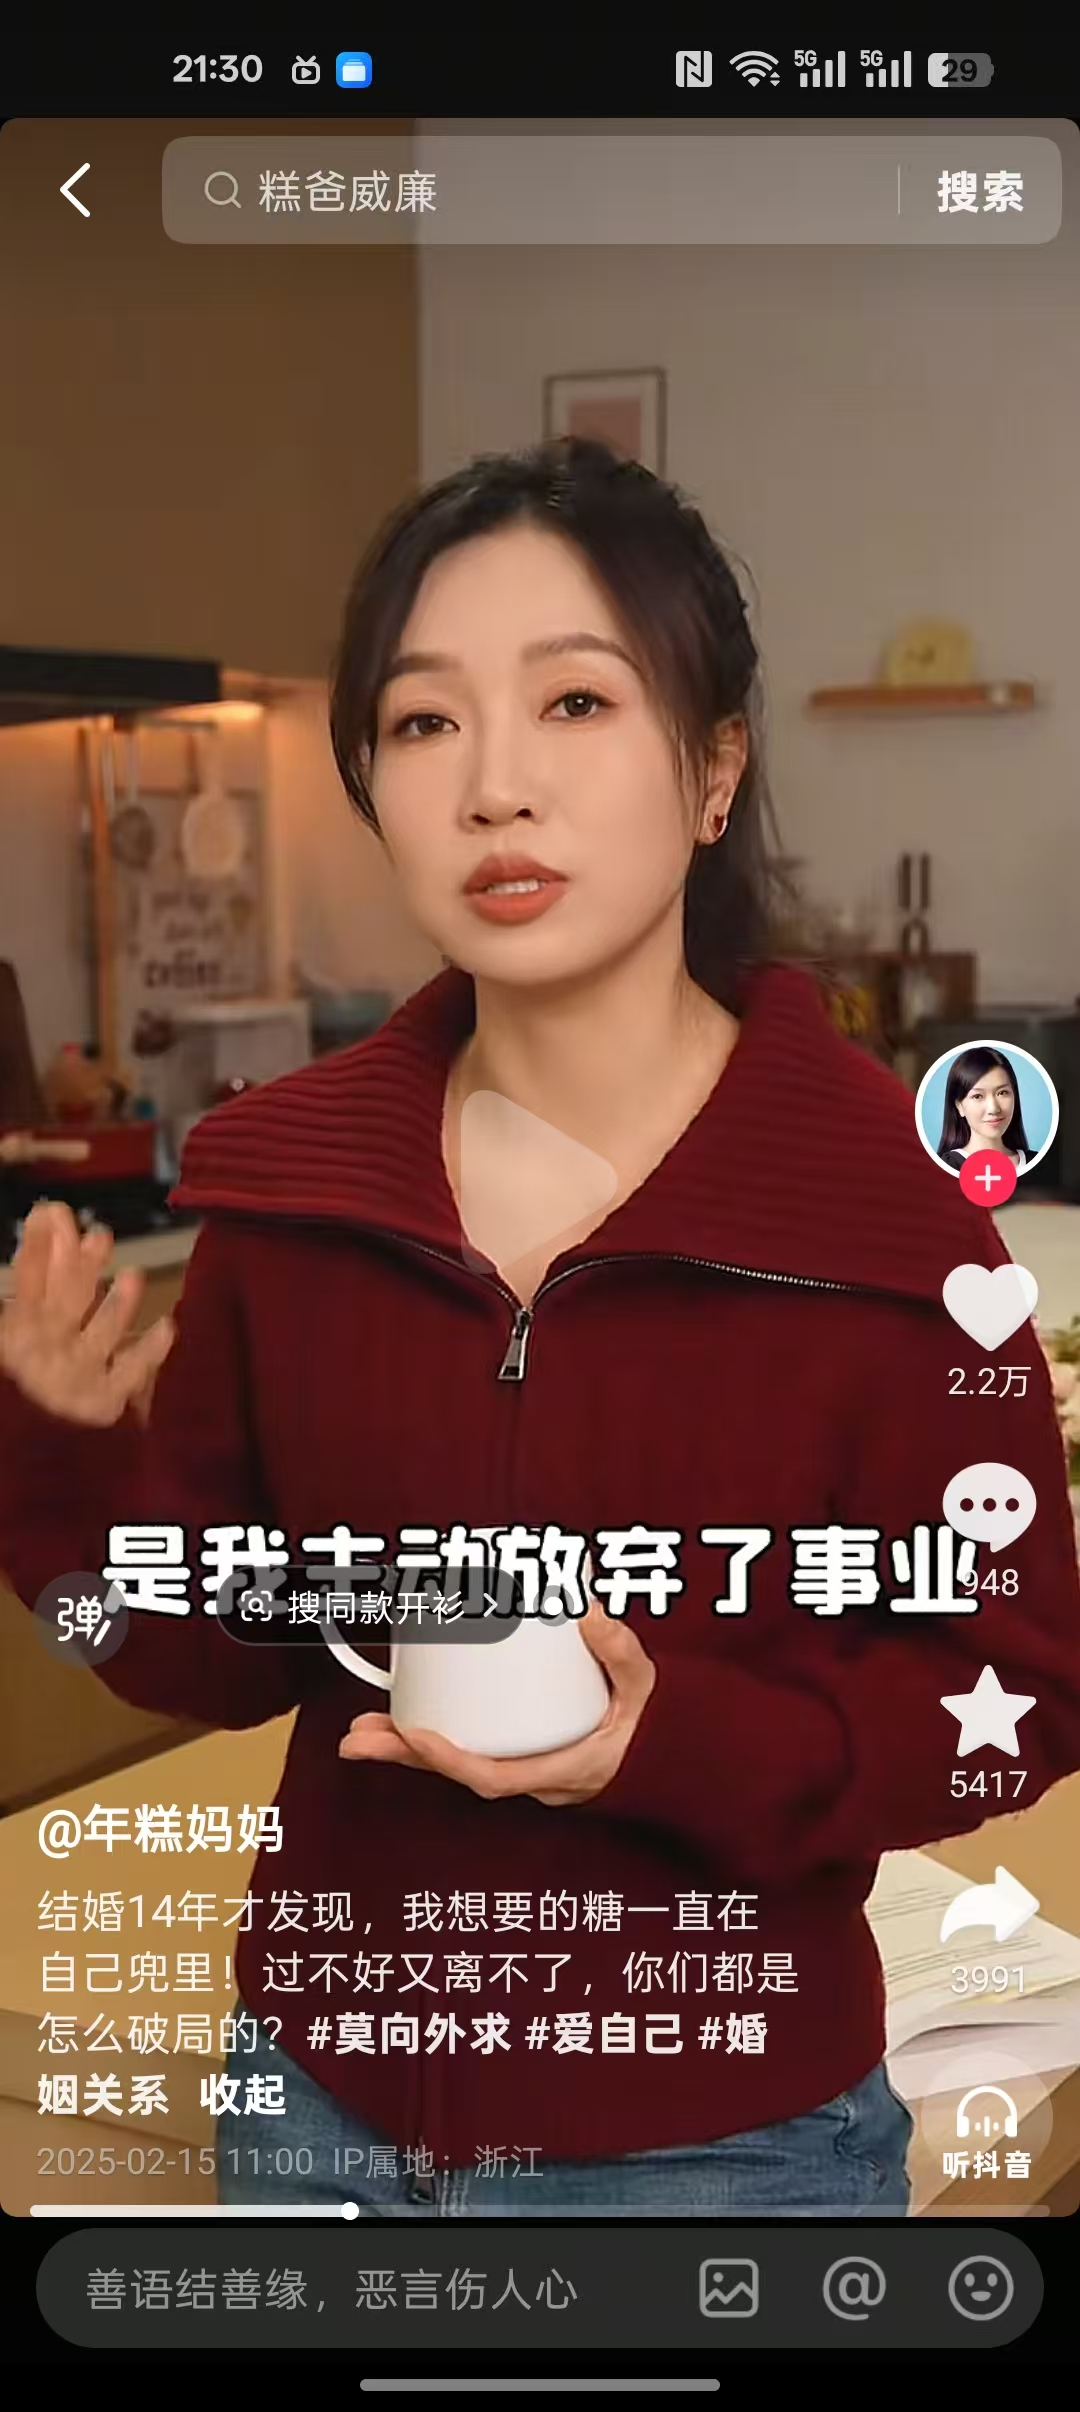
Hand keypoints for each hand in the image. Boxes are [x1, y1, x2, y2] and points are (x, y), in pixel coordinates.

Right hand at [0, 1200, 174, 1426]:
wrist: (39, 1449)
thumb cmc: (43, 1368)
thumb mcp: (33, 1317)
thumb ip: (41, 1269)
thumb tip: (51, 1214)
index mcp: (17, 1331)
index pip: (27, 1283)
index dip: (37, 1249)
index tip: (51, 1212)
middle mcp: (43, 1354)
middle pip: (62, 1305)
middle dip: (78, 1268)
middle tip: (100, 1236)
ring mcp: (74, 1378)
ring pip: (96, 1340)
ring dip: (114, 1308)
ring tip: (132, 1277)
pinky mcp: (102, 1402)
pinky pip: (127, 1376)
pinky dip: (147, 1353)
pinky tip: (167, 1327)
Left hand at [337, 1593, 656, 1805]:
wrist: (661, 1751)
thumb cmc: (649, 1721)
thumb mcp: (643, 1685)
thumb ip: (620, 1650)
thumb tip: (585, 1611)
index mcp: (561, 1768)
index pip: (494, 1776)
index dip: (451, 1760)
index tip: (416, 1735)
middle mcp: (532, 1776)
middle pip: (456, 1775)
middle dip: (402, 1757)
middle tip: (357, 1738)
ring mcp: (520, 1768)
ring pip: (452, 1768)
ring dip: (402, 1750)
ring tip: (358, 1732)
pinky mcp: (512, 1752)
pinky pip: (463, 1752)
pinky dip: (425, 1740)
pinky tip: (394, 1722)